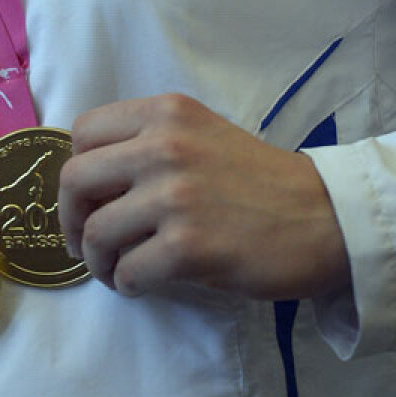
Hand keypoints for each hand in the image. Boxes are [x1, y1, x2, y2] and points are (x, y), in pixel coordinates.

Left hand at [58, 93, 351, 302]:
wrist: (326, 216)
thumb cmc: (259, 179)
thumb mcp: (200, 133)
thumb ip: (148, 141)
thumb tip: (90, 178)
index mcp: (164, 112)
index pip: (82, 131)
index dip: (77, 170)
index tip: (87, 197)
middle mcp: (163, 144)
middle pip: (74, 179)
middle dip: (69, 217)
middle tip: (85, 242)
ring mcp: (175, 195)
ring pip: (96, 232)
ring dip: (97, 261)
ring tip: (115, 269)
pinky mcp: (189, 246)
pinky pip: (128, 271)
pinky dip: (126, 284)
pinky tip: (141, 284)